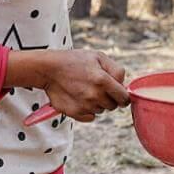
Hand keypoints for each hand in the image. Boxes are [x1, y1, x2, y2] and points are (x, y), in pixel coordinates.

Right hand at [6, 49, 129, 122]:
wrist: (49, 69)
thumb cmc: (74, 61)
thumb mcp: (98, 57)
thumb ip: (116, 70)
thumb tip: (123, 85)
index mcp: (103, 81)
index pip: (124, 98)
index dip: (123, 96)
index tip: (118, 93)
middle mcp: (95, 95)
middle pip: (113, 106)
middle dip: (109, 98)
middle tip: (98, 88)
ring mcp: (85, 106)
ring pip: (101, 111)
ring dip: (97, 103)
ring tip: (85, 90)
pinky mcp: (75, 113)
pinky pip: (90, 117)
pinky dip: (88, 111)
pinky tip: (80, 99)